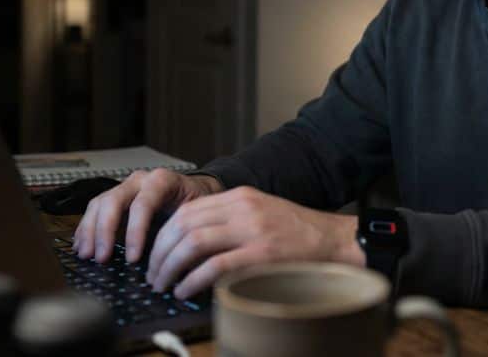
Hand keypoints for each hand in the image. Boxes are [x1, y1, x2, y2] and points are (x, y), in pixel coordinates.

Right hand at [73, 169, 223, 263]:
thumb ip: (184, 233)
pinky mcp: (116, 197)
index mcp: (162, 181)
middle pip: (113, 201)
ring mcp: (125, 187)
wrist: (196, 190)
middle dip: (104, 232)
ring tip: (86, 255)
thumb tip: (175, 265)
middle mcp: (140, 180)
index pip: (142, 204)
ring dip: (90, 231)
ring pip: (99, 204)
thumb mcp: (196, 215)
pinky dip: (86, 228)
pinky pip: (95, 209)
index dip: (135, 232)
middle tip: (102, 258)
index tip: (134, 258)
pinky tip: (81, 245)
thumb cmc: (197, 204)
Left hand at [144, 186, 363, 299]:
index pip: (188, 210)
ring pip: (193, 243)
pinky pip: (215, 266)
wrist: (333, 240)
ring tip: (164, 284)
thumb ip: (228, 220)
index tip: (154, 253)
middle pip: (183, 225)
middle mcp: (243, 208)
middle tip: (153, 274)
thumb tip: (188, 241)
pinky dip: (193, 280)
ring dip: (171, 267)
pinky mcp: (261, 253)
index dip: (163, 234)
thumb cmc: (298, 231)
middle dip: (160, 252)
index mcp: (239, 196)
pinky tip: (185, 290)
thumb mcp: (260, 212)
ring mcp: (252, 230)